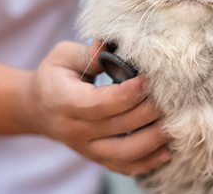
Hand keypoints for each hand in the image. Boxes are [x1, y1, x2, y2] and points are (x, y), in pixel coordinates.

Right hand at [24, 40, 170, 174]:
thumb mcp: (62, 56)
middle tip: (170, 95)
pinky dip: (147, 162)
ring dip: (153, 139)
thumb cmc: (54, 76)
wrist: (38, 108)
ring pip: (124, 153)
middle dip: (148, 111)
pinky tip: (166, 150)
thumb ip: (87, 53)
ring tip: (173, 122)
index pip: (99, 104)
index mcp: (62, 101)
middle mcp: (73, 129)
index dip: (127, 94)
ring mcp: (84, 147)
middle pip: (118, 126)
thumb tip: (108, 46)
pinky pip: (123, 166)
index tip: (148, 79)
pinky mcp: (95, 157)